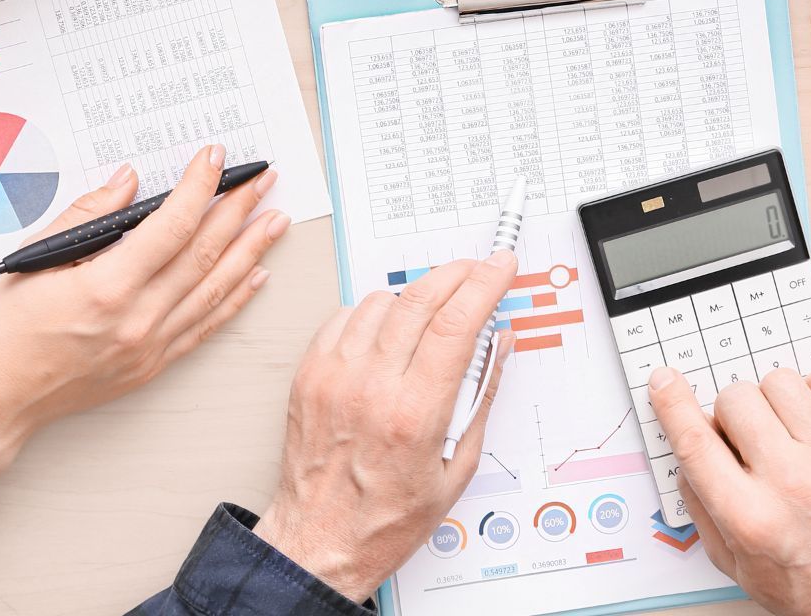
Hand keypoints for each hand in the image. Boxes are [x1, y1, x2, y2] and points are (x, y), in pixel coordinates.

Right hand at [0, 148, 287, 453]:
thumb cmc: (6, 330)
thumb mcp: (34, 260)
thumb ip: (86, 216)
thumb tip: (129, 182)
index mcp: (106, 288)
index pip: (171, 226)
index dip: (199, 187)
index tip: (216, 158)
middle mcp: (137, 320)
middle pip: (204, 254)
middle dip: (239, 210)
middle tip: (263, 179)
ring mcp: (150, 346)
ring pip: (215, 289)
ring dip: (251, 250)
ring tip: (275, 219)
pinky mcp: (154, 364)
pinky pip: (206, 325)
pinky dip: (236, 298)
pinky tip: (256, 274)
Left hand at [254, 252, 516, 602]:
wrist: (320, 542)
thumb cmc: (386, 518)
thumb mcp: (457, 467)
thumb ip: (482, 397)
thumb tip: (499, 345)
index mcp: (414, 413)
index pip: (457, 323)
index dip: (485, 284)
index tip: (500, 268)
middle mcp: (371, 388)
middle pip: (420, 299)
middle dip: (456, 274)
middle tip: (475, 270)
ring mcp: (334, 378)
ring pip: (380, 301)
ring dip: (414, 294)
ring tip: (433, 307)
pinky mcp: (309, 376)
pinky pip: (343, 318)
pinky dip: (372, 312)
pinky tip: (388, 328)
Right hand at [650, 367, 810, 615]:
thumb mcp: (736, 565)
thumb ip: (702, 508)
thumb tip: (686, 453)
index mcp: (750, 518)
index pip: (696, 442)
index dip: (672, 404)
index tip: (665, 382)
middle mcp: (790, 483)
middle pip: (736, 400)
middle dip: (730, 413)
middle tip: (746, 437)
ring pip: (779, 381)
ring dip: (772, 400)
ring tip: (785, 431)